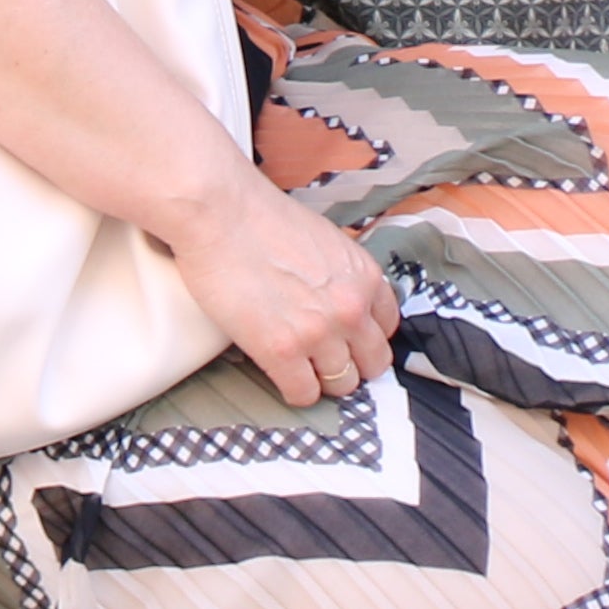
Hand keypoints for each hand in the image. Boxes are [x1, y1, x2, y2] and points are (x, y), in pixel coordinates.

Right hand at [170, 177, 395, 406]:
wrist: (220, 213)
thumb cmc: (261, 218)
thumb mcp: (326, 241)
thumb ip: (342, 276)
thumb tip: (340, 304)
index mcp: (364, 276)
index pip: (387, 328)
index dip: (365, 337)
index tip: (350, 341)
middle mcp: (350, 307)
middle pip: (373, 364)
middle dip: (352, 364)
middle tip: (327, 359)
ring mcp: (318, 332)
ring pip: (341, 385)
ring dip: (321, 378)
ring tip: (300, 365)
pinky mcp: (281, 351)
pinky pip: (304, 395)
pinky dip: (295, 391)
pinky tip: (281, 373)